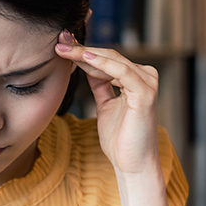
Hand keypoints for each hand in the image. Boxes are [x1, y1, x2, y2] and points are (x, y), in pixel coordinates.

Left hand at [54, 30, 160, 175]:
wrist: (132, 164)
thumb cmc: (120, 139)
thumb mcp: (105, 105)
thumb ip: (101, 85)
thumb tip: (88, 66)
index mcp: (136, 79)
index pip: (107, 58)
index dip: (83, 52)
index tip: (61, 45)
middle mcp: (145, 77)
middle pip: (109, 55)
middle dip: (81, 49)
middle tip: (59, 41)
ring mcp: (147, 83)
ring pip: (113, 60)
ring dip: (86, 53)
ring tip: (64, 48)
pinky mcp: (145, 93)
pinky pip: (121, 71)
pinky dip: (102, 63)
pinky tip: (84, 58)